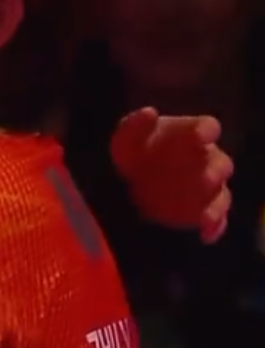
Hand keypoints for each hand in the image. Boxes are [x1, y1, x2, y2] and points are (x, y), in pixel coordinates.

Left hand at [111, 108, 232, 242]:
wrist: (127, 181)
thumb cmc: (132, 152)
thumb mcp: (126, 137)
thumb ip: (135, 124)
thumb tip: (150, 112)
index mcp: (190, 135)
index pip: (207, 128)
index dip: (205, 130)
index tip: (199, 135)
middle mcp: (205, 159)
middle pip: (221, 163)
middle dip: (215, 170)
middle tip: (206, 178)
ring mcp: (206, 186)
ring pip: (221, 194)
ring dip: (216, 204)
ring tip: (205, 216)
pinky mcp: (203, 209)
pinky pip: (217, 219)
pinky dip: (214, 227)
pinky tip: (204, 234)